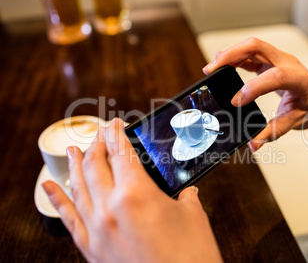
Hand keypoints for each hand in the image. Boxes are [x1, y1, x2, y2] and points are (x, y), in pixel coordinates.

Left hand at [42, 118, 221, 262]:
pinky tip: (49, 185)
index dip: (117, 133)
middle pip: (97, 164)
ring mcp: (97, 229)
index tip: (115, 124)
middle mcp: (110, 208)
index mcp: (137, 194)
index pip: (121, 152)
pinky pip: (67, 218)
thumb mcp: (193, 217)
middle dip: (98, 143)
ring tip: (75, 149)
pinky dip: (57, 199)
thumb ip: (186, 198)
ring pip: (78, 186)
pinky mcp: (91, 248)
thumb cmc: (191, 257)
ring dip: (76, 163)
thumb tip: (186, 193)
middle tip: (101, 133)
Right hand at [203, 37, 307, 150]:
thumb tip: (252, 144)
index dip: (254, 88)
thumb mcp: (295, 123)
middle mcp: (289, 62)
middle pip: (257, 46)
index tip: (236, 102)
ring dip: (229, 54)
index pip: (275, 76)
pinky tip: (221, 65)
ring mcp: (279, 59)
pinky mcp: (270, 61)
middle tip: (211, 70)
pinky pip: (250, 53)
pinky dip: (234, 58)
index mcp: (299, 79)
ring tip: (211, 69)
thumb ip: (273, 133)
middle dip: (231, 55)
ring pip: (251, 46)